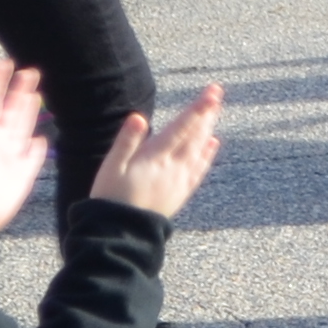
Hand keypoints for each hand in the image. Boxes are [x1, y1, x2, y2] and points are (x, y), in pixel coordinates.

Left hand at [0, 60, 47, 233]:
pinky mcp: (22, 174)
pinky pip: (32, 157)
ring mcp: (9, 157)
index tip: (5, 63)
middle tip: (30, 70)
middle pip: (10, 111)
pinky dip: (37, 147)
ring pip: (22, 128)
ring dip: (29, 111)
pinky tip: (41, 139)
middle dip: (18, 91)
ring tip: (35, 94)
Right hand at [86, 82, 228, 220]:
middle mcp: (173, 167)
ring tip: (215, 111)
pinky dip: (208, 154)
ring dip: (208, 128)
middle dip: (207, 113)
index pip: (182, 128)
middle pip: (195, 135)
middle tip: (217, 93)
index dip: (198, 109)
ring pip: (199, 149)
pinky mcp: (181, 192)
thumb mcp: (111, 169)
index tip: (212, 93)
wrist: (121, 234)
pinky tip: (213, 143)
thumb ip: (126, 142)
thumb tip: (138, 117)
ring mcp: (180, 180)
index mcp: (155, 158)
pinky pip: (199, 169)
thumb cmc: (110, 198)